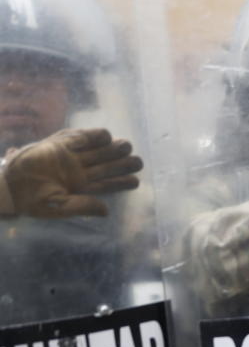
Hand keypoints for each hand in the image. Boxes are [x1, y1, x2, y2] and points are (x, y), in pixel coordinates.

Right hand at [3, 128, 141, 217]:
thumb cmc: (32, 200)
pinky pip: (77, 138)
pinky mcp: (57, 144)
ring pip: (95, 152)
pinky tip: (105, 135)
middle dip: (121, 163)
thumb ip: (82, 207)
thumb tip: (106, 211)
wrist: (9, 187)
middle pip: (105, 166)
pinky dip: (90, 136)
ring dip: (111, 148)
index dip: (120, 182)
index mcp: (81, 188)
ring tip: (126, 145)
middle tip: (137, 160)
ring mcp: (69, 157)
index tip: (135, 181)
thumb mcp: (58, 207)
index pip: (106, 184)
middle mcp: (78, 171)